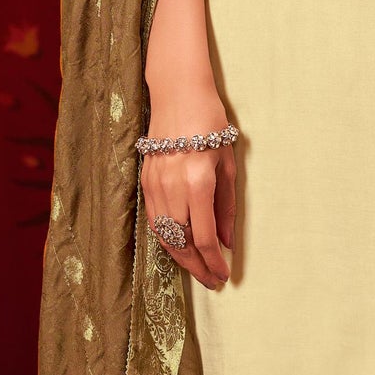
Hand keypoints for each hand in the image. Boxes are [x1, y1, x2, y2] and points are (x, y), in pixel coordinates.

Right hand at [141, 105, 237, 290]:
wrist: (178, 93)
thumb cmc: (211, 123)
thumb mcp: (229, 163)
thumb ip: (227, 206)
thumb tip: (227, 242)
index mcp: (198, 183)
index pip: (203, 237)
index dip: (214, 261)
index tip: (224, 275)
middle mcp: (172, 188)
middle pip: (181, 243)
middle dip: (197, 267)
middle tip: (212, 281)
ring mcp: (154, 185)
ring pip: (164, 235)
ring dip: (181, 258)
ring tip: (198, 269)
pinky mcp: (145, 181)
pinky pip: (154, 221)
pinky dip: (168, 239)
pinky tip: (181, 247)